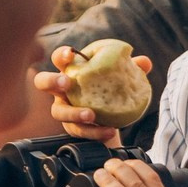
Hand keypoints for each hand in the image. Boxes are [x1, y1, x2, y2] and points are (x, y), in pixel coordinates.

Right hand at [36, 46, 151, 142]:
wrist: (113, 120)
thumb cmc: (112, 90)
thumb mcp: (123, 78)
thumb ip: (133, 68)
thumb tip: (144, 62)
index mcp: (72, 71)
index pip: (59, 59)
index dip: (61, 55)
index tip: (70, 54)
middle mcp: (62, 90)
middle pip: (42, 82)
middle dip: (51, 80)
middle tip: (67, 83)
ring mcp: (65, 110)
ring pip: (58, 112)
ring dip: (73, 112)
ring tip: (91, 114)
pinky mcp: (73, 128)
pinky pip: (79, 131)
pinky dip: (94, 132)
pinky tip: (108, 130)